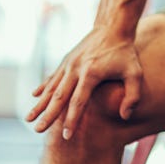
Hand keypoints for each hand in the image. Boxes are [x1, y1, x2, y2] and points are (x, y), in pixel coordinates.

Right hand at [26, 27, 142, 139]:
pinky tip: (34, 96)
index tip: (66, 136)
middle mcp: (76, 69)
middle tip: (38, 131)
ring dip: (40, 103)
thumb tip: (125, 116)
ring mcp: (69, 63)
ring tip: (29, 119)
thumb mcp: (135, 73)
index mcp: (91, 74)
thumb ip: (133, 96)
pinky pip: (53, 76)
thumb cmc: (126, 52)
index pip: (79, 102)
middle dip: (48, 115)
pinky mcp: (67, 59)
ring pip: (51, 87)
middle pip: (59, 97)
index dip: (72, 120)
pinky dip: (43, 86)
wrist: (113, 27)